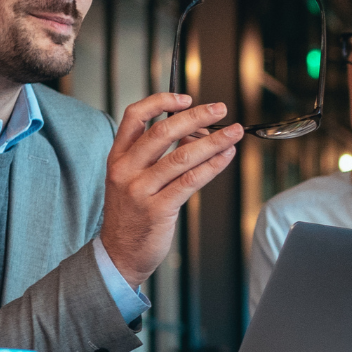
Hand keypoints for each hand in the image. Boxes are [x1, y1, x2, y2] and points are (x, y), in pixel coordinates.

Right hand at [99, 93, 242, 287]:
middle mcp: (126, 170)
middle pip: (162, 132)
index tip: (185, 98)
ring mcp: (140, 190)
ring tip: (233, 133)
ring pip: (182, 156)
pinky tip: (226, 157)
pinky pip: (190, 181)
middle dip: (196, 117)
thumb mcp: (133, 179)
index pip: (134, 117)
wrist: (119, 253)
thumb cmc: (131, 214)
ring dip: (213, 141)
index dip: (160, 102)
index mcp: (118, 157)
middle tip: (220, 109)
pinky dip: (212, 166)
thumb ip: (157, 155)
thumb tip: (194, 132)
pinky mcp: (158, 209)